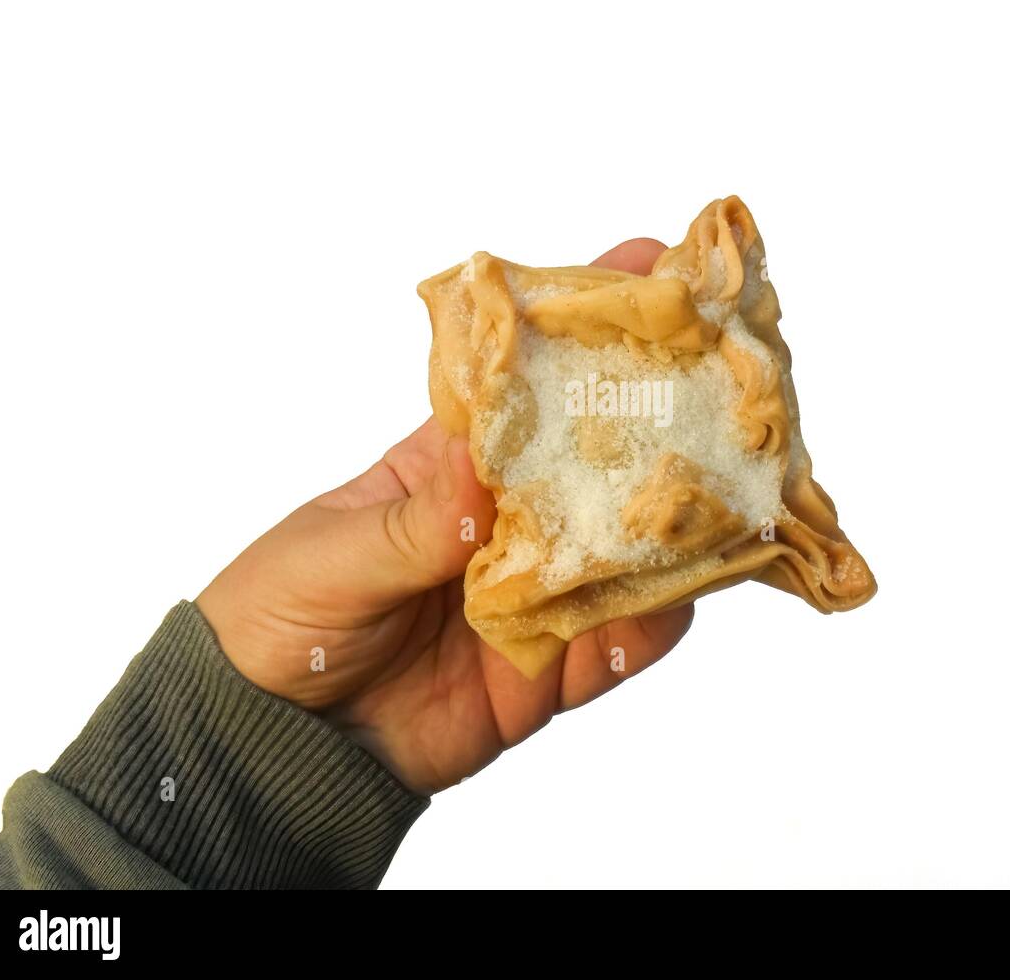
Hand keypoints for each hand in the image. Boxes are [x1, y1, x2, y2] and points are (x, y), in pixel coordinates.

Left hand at [196, 237, 692, 793]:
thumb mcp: (334, 554)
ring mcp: (537, 593)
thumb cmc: (280, 616)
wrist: (280, 745)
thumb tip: (479, 476)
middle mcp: (510, 519)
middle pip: (601, 458)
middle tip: (730, 379)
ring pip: (629, 547)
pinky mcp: (550, 665)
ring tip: (728, 486)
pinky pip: (621, 641)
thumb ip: (414, 524)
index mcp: (452, 464)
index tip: (648, 265)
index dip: (582, 324)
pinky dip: (656, 621)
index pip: (528, 383)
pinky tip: (680, 595)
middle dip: (665, 416)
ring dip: (677, 521)